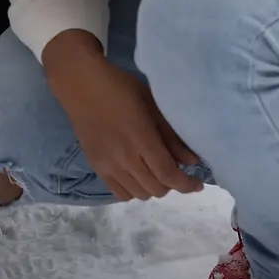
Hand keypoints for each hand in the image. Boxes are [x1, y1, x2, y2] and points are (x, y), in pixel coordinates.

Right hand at [46, 40, 202, 201]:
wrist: (80, 83)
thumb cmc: (119, 87)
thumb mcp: (150, 103)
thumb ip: (171, 135)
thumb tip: (193, 161)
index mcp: (141, 138)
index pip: (169, 175)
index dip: (187, 184)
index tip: (197, 183)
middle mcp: (124, 157)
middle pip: (156, 189)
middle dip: (171, 184)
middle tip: (174, 169)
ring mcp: (108, 164)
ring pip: (140, 194)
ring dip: (152, 187)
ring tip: (154, 171)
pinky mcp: (95, 166)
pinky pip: (120, 193)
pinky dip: (133, 190)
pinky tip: (136, 175)